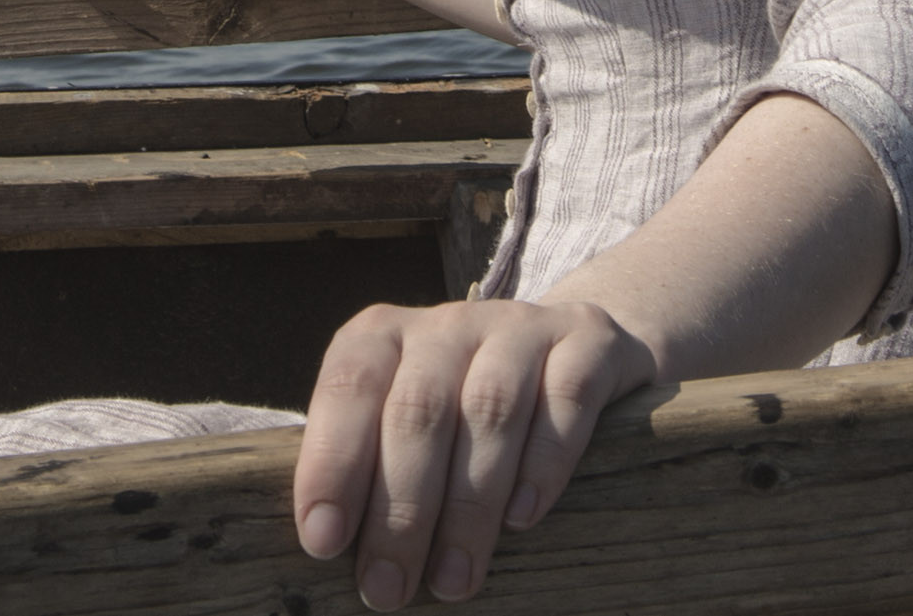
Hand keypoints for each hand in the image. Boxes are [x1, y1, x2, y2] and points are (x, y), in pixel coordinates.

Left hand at [294, 295, 657, 607]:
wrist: (573, 349)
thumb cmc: (461, 411)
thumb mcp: (403, 421)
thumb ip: (368, 468)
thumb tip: (331, 550)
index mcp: (384, 335)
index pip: (348, 386)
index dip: (333, 462)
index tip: (324, 541)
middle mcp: (448, 323)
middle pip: (419, 409)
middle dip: (399, 510)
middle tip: (389, 589)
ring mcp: (521, 328)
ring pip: (491, 410)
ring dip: (468, 507)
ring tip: (453, 582)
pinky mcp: (588, 344)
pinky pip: (566, 400)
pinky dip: (543, 464)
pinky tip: (522, 519)